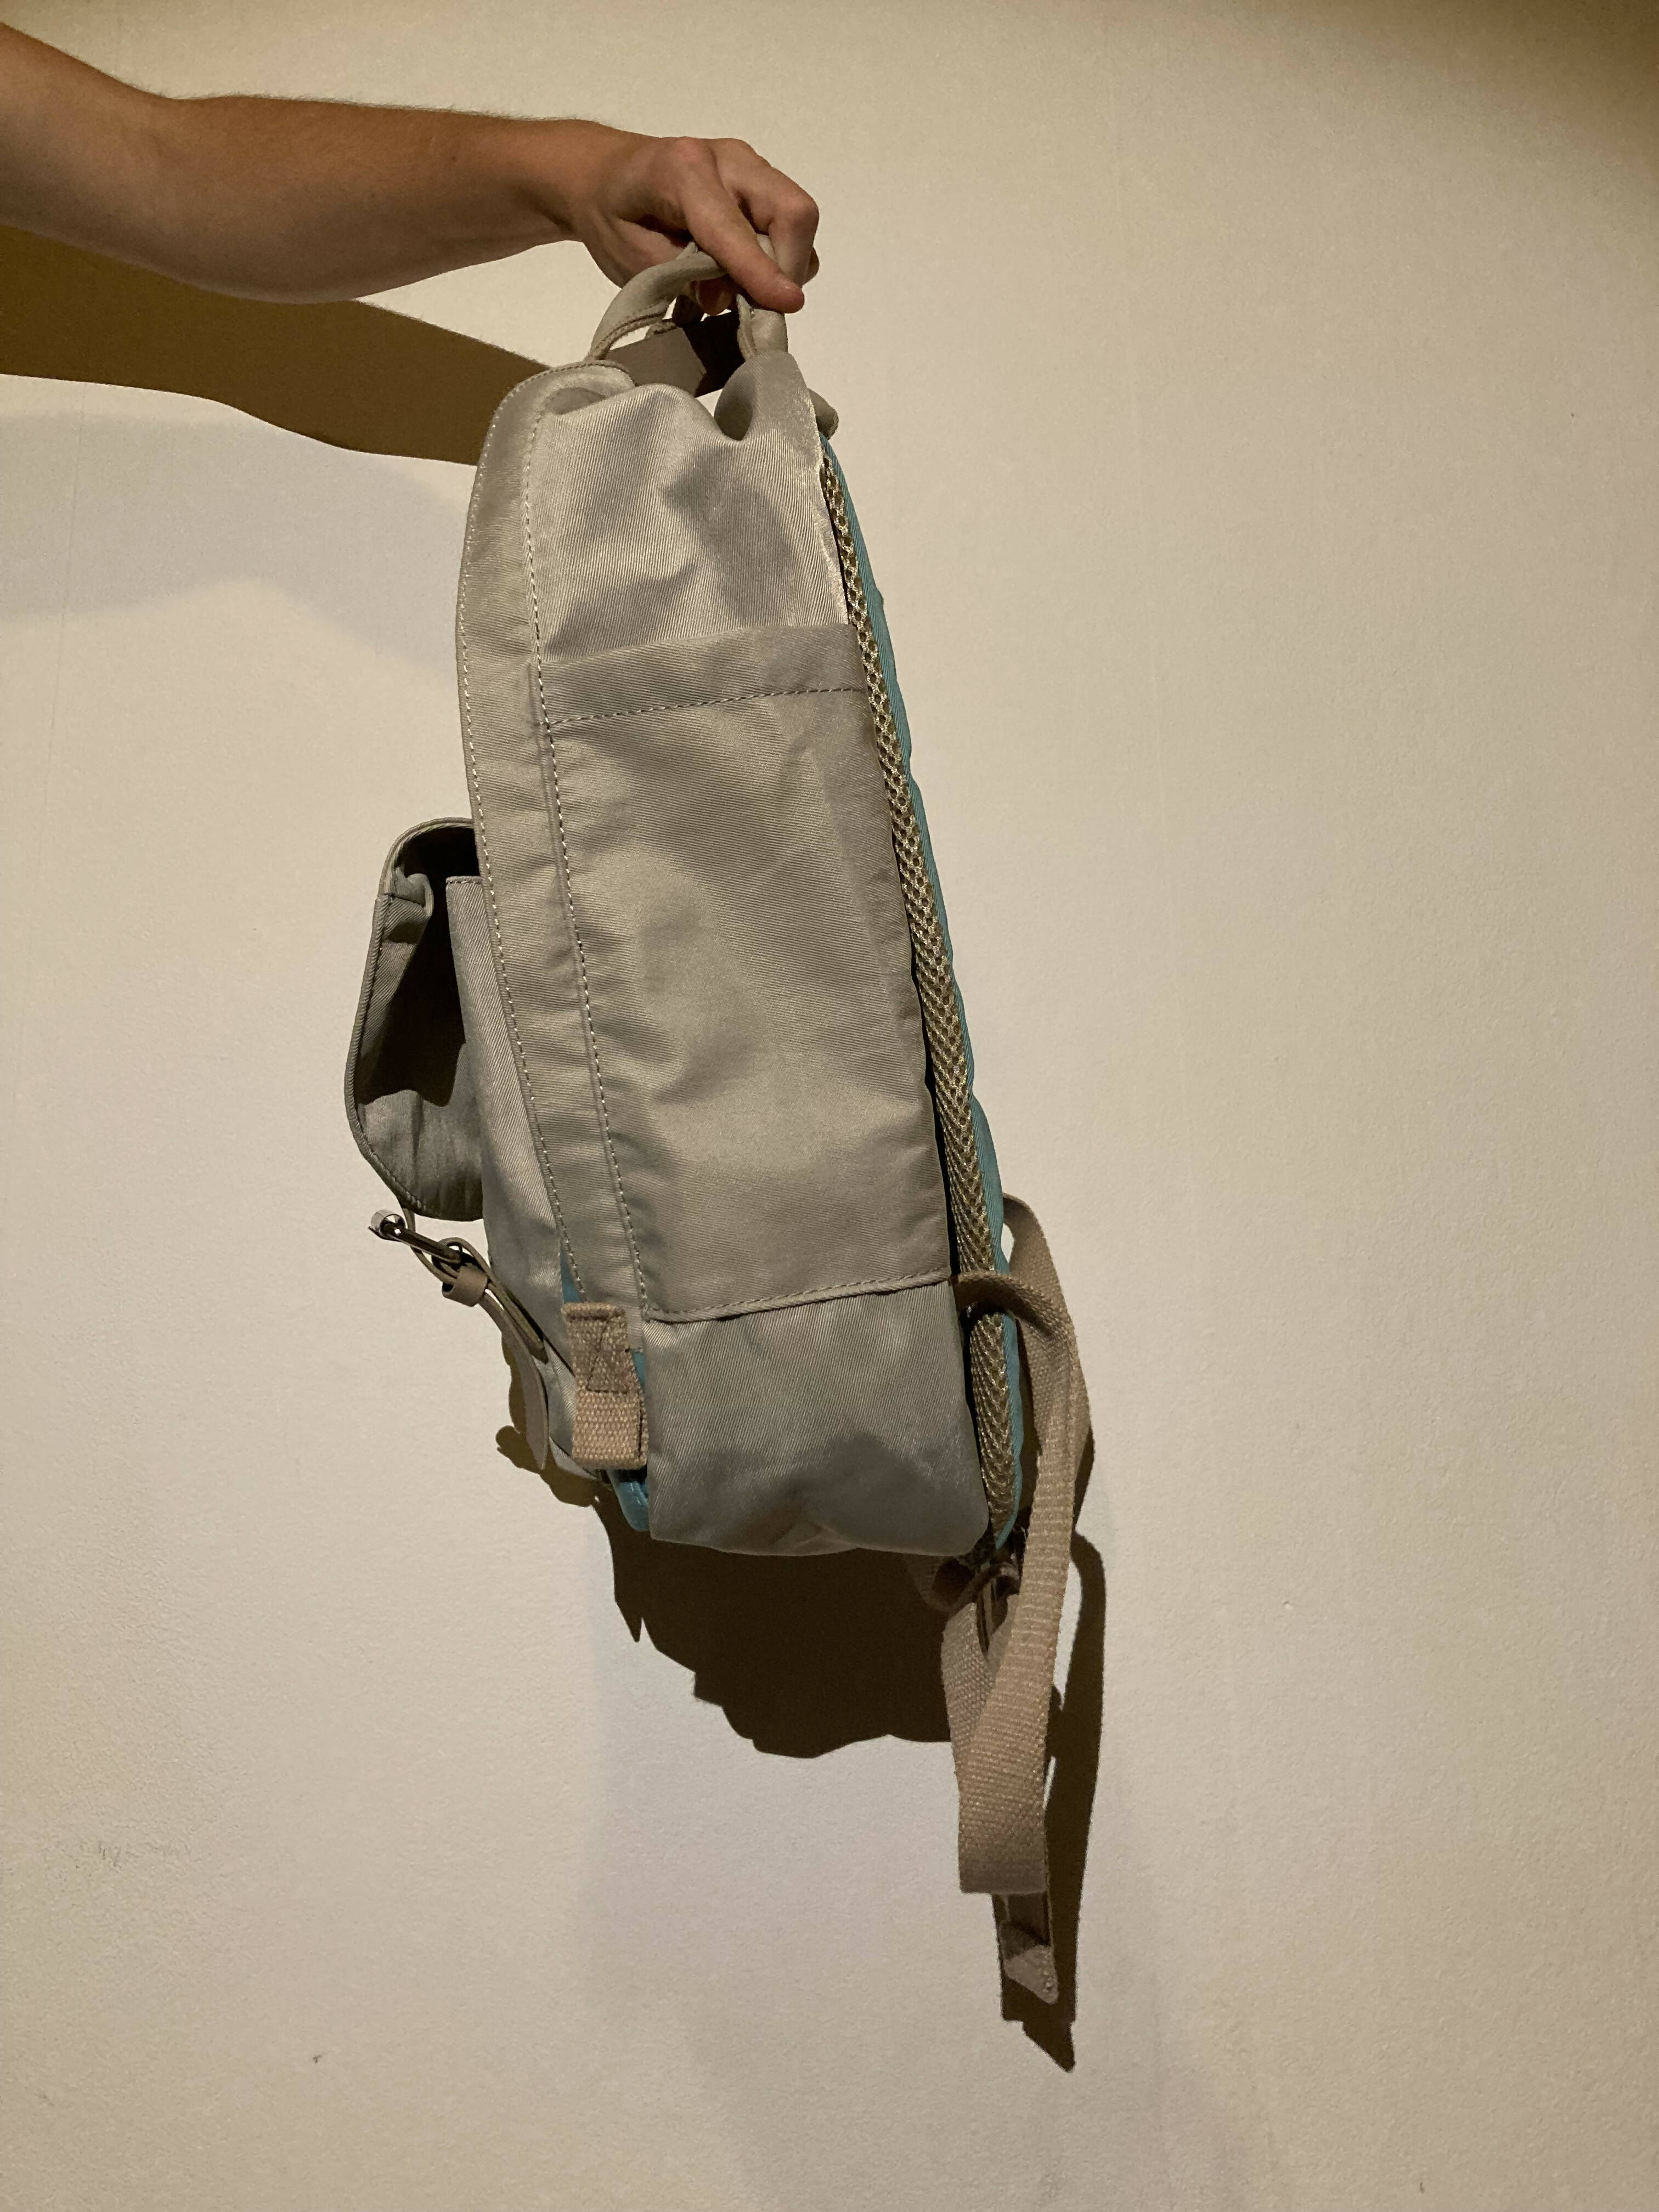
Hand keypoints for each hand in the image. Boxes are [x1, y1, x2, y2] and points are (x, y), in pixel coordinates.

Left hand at [549, 125, 818, 317]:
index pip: (735, 229)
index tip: (787, 305)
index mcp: (683, 171)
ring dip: (785, 263)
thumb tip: (729, 300)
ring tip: (746, 289)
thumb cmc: (614, 219)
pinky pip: (790, 223)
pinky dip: (779, 255)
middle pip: (792, 211)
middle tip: (760, 306)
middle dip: (788, 266)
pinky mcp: (760, 180)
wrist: (607, 177)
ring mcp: (750, 166)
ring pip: (797, 218)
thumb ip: (684, 277)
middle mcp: (728, 159)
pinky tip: (746, 269)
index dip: (761, 271)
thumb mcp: (635, 259)